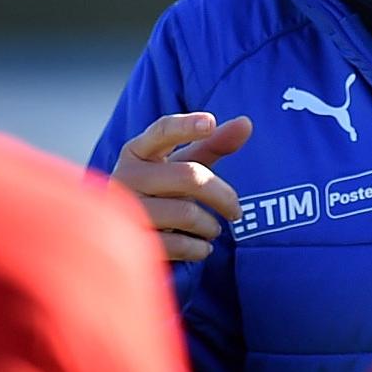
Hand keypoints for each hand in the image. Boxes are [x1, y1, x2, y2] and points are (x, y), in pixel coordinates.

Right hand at [108, 111, 253, 261]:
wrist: (127, 236)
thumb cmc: (162, 192)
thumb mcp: (183, 166)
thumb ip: (212, 145)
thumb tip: (247, 122)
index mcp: (137, 151)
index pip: (162, 131)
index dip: (186, 126)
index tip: (211, 123)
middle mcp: (126, 177)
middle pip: (190, 176)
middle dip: (223, 196)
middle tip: (236, 211)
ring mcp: (125, 211)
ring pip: (186, 213)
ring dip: (210, 226)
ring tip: (212, 229)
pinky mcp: (131, 243)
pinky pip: (178, 244)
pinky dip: (199, 248)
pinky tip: (201, 248)